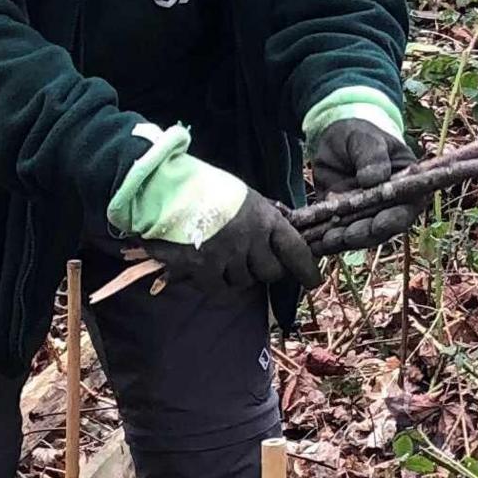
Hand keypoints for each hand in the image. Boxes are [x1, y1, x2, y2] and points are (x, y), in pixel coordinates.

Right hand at [148, 187, 320, 299]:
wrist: (165, 187)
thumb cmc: (204, 188)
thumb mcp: (243, 197)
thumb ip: (261, 219)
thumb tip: (274, 241)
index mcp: (265, 217)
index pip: (295, 248)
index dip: (306, 268)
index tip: (312, 281)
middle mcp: (251, 238)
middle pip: (271, 272)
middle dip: (264, 270)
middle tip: (250, 261)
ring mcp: (228, 255)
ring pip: (244, 282)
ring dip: (237, 275)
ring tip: (220, 256)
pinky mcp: (204, 268)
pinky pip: (220, 290)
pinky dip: (217, 285)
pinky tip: (208, 272)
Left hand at [303, 114, 420, 252]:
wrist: (335, 138)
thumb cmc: (359, 133)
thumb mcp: (365, 138)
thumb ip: (372, 155)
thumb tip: (374, 179)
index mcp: (406, 186)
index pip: (406, 208)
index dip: (394, 220)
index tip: (378, 224)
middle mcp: (389, 206)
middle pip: (382, 229)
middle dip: (364, 235)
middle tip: (346, 236)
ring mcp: (365, 215)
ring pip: (358, 236)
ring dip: (343, 241)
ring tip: (326, 241)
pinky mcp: (343, 220)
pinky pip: (336, 234)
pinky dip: (325, 241)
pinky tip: (312, 244)